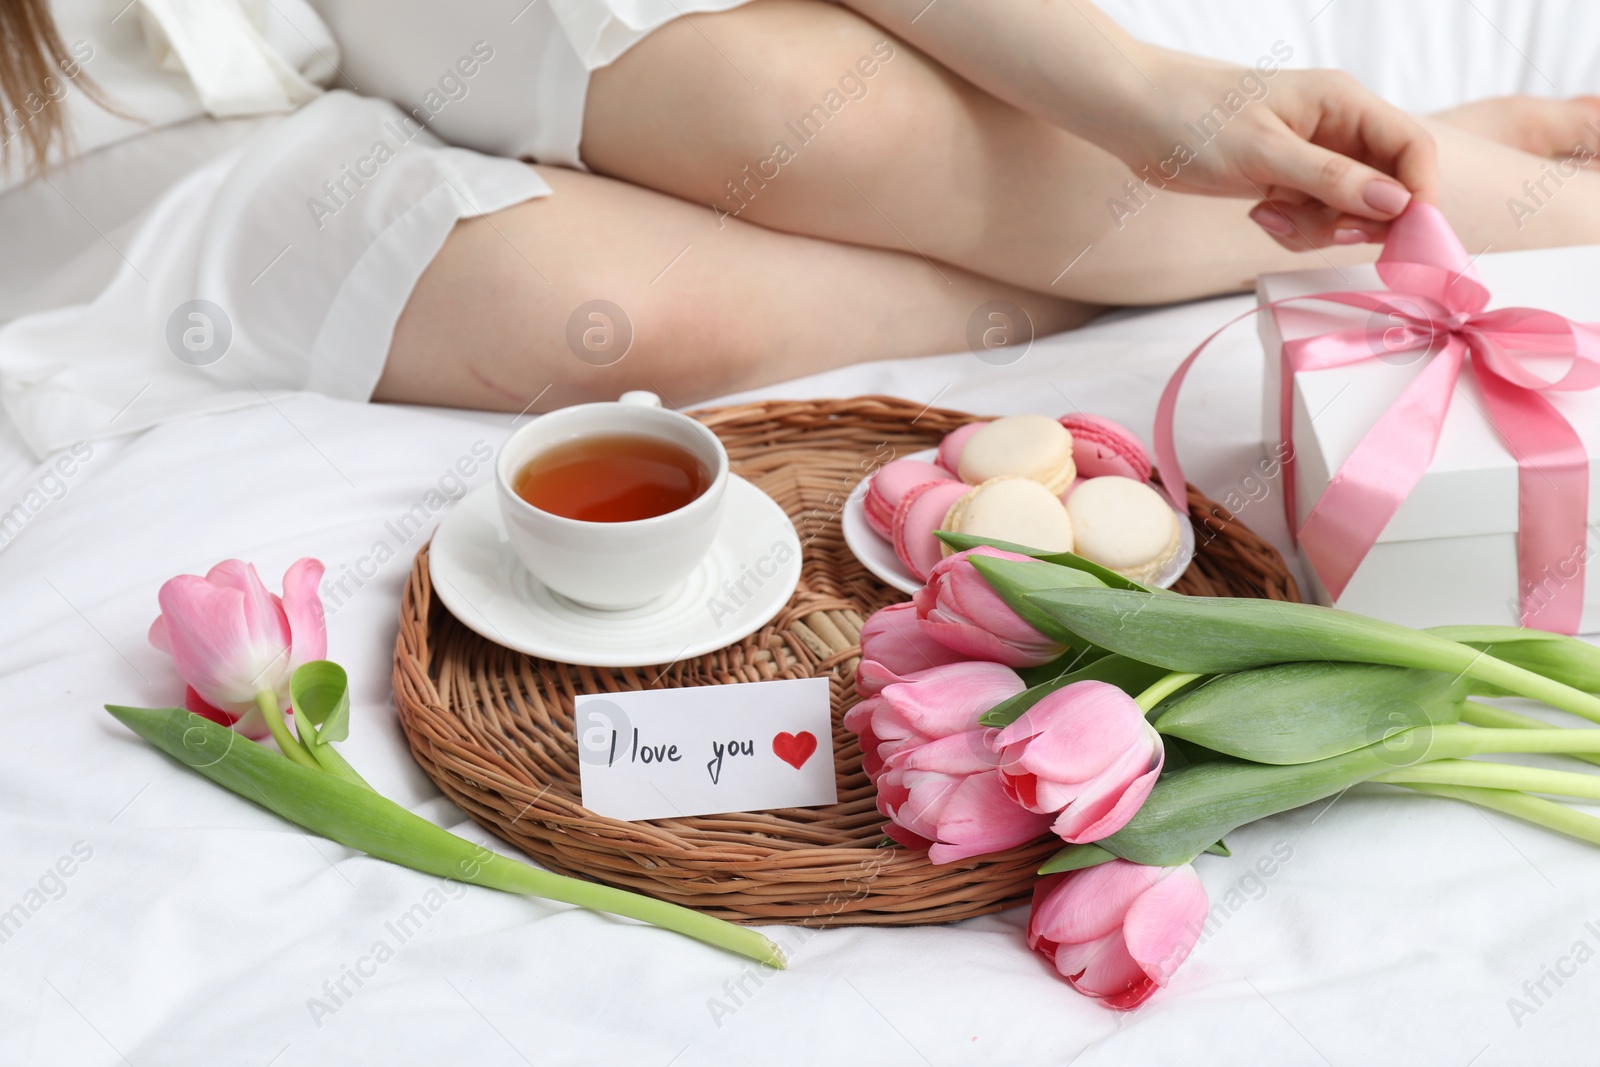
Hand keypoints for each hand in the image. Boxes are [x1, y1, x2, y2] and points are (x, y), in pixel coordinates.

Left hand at [1119, 54, 1437, 249]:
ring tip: (1271, 216)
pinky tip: (1258, 215)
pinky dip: (1293, 228)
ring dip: (1317, 228)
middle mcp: (1335, 129)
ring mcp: (1310, 158)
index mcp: (1343, 104)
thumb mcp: (1265, 153)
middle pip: (1385, 187)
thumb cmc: (1195, 120)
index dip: (1419, 194)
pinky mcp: (1284, 181)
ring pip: (1347, 211)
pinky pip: (1312, 218)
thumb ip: (1331, 180)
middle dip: (1359, 219)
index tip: (1405, 238)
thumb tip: (1395, 203)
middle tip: (1324, 231)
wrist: (1135, 118)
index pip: (1412, 148)